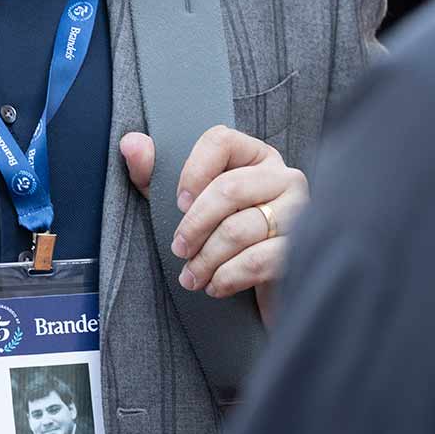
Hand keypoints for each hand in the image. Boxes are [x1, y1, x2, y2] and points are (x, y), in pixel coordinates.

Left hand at [120, 126, 307, 326]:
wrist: (258, 292)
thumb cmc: (217, 238)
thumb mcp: (179, 205)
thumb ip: (152, 173)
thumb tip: (130, 143)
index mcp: (254, 156)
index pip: (220, 141)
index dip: (192, 171)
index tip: (178, 204)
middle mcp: (283, 177)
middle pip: (230, 188)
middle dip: (195, 225)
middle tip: (178, 249)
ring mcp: (300, 212)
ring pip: (241, 228)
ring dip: (207, 258)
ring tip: (192, 276)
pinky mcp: (304, 249)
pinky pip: (259, 260)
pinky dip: (228, 276)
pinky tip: (215, 286)